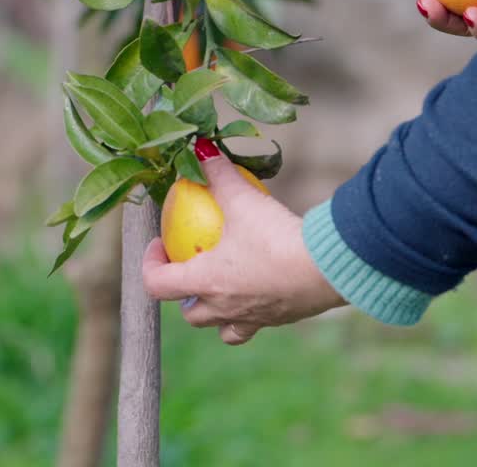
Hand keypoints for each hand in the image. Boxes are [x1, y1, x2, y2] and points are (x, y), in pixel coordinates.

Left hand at [142, 142, 345, 345]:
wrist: (326, 269)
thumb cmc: (275, 237)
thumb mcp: (242, 200)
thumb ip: (218, 175)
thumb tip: (200, 148)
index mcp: (205, 282)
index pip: (157, 284)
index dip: (150, 266)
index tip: (159, 244)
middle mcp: (224, 307)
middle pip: (191, 314)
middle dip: (184, 297)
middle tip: (191, 268)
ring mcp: (253, 318)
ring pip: (224, 328)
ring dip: (216, 313)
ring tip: (223, 288)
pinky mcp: (281, 319)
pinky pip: (258, 323)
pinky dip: (253, 310)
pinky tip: (263, 286)